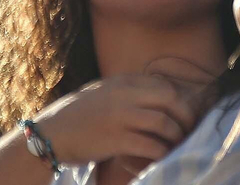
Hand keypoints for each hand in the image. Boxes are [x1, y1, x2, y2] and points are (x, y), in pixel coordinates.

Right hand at [31, 73, 201, 165]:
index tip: (183, 113)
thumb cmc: (77, 115)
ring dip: (176, 136)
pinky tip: (162, 157)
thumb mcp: (103, 92)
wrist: (50, 134)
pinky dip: (162, 152)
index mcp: (122, 81)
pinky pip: (151, 145)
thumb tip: (157, 96)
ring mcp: (121, 117)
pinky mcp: (117, 140)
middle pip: (170, 99)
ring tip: (177, 144)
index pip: (163, 84)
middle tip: (188, 128)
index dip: (179, 100)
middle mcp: (124, 95)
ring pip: (164, 122)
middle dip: (185, 115)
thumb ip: (127, 91)